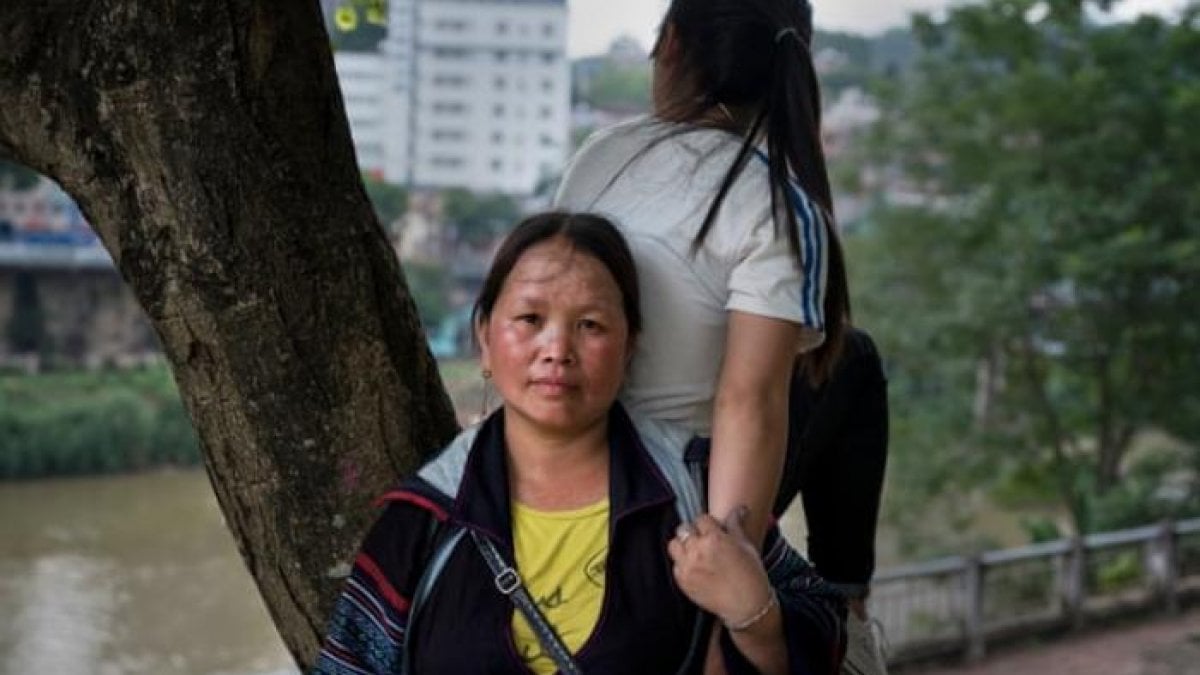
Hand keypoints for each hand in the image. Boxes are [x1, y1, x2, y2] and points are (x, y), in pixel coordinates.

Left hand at [667, 506, 772, 626]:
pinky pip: (675, 565)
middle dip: (693, 532)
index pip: (701, 519)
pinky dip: (682, 564)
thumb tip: (740, 509)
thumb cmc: (751, 575)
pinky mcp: (682, 581)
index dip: (708, 524)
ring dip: (682, 546)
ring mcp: (687, 566)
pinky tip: (695, 568)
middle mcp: (697, 550)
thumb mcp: (746, 546)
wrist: (746, 606)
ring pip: (674, 545)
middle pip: (683, 529)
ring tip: (694, 552)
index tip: (712, 530)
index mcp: (715, 538)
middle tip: (702, 539)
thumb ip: (736, 525)